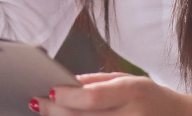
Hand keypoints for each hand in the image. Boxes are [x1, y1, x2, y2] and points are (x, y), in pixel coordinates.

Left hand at [31, 72, 191, 115]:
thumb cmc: (154, 98)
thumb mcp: (131, 79)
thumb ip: (99, 82)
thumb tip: (67, 82)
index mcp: (134, 93)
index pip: (94, 98)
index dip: (68, 97)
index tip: (49, 90)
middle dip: (56, 112)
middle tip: (37, 103)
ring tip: (46, 113)